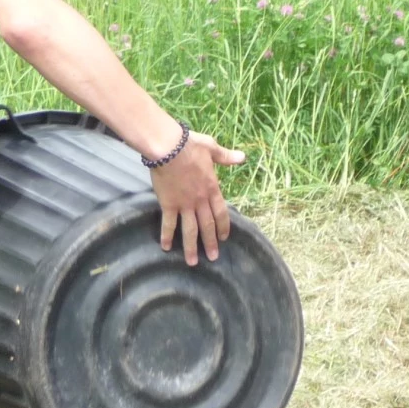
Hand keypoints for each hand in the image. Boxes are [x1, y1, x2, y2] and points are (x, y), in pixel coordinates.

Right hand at [152, 133, 244, 266]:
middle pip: (207, 226)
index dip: (223, 227)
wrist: (168, 147)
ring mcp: (184, 204)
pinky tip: (166, 248)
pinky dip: (167, 236)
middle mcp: (200, 200)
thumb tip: (242, 157)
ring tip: (193, 262)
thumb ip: (226, 156)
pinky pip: (169, 223)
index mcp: (212, 188)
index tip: (224, 238)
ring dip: (191, 247)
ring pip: (190, 230)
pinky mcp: (168, 204)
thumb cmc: (190, 145)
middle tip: (213, 258)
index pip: (221, 212)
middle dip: (210, 243)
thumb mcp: (212, 148)